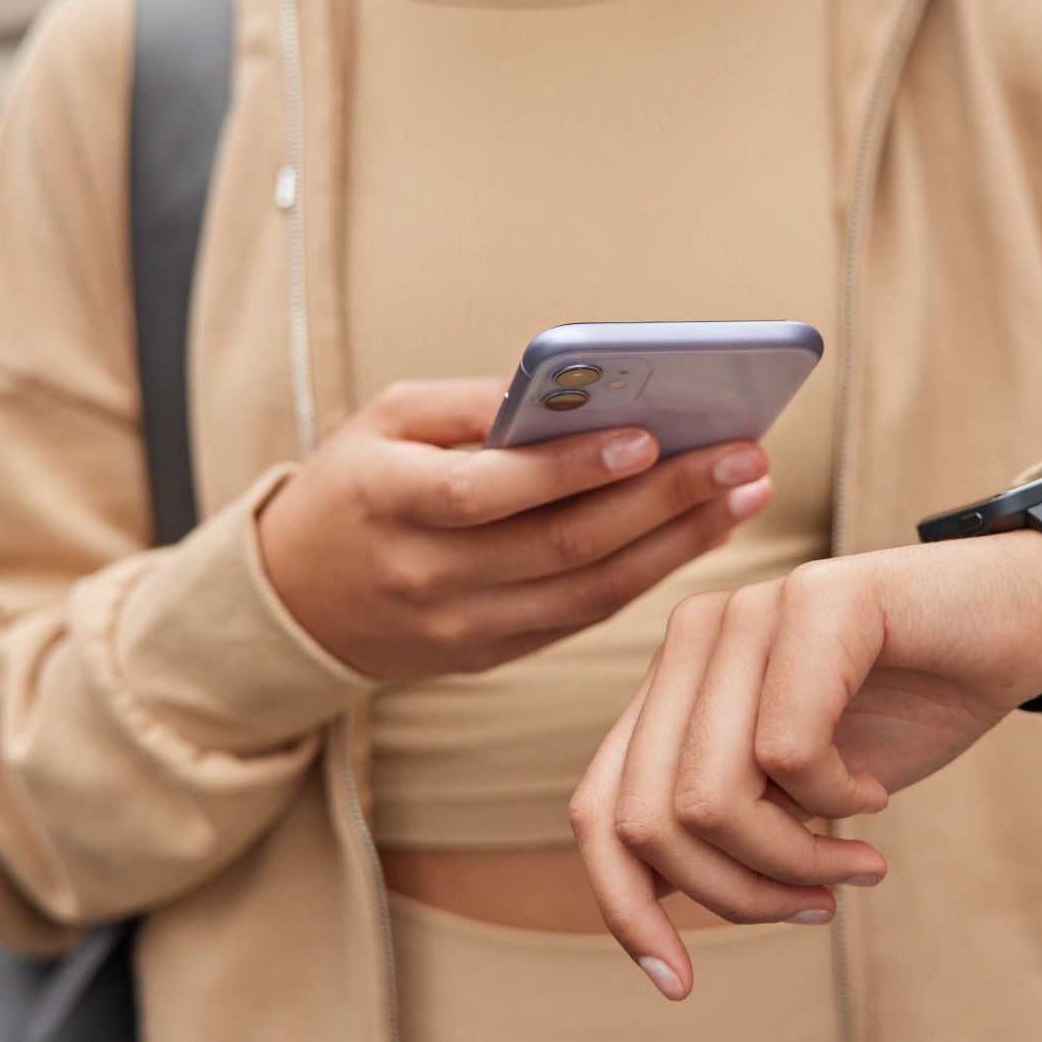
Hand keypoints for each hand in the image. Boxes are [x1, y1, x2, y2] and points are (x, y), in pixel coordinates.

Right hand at [258, 378, 771, 679]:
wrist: (297, 602)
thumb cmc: (354, 486)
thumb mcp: (386, 421)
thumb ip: (473, 403)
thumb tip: (575, 385)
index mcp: (389, 502)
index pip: (487, 492)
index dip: (568, 468)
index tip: (648, 434)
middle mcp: (428, 577)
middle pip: (563, 545)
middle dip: (665, 500)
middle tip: (743, 458)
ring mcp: (463, 628)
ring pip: (590, 592)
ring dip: (679, 543)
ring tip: (745, 493)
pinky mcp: (492, 656)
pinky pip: (584, 615)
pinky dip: (649, 572)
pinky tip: (700, 531)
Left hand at [569, 530, 1041, 999]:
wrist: (1019, 621)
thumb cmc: (907, 709)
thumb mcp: (796, 793)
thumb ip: (724, 831)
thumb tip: (651, 925)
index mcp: (675, 683)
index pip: (598, 809)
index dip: (624, 908)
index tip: (678, 984)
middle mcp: (694, 638)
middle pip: (647, 819)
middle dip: (736, 893)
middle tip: (818, 903)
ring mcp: (747, 610)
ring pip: (710, 797)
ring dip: (792, 860)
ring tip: (856, 860)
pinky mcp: (815, 598)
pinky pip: (786, 751)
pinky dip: (834, 802)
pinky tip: (873, 794)